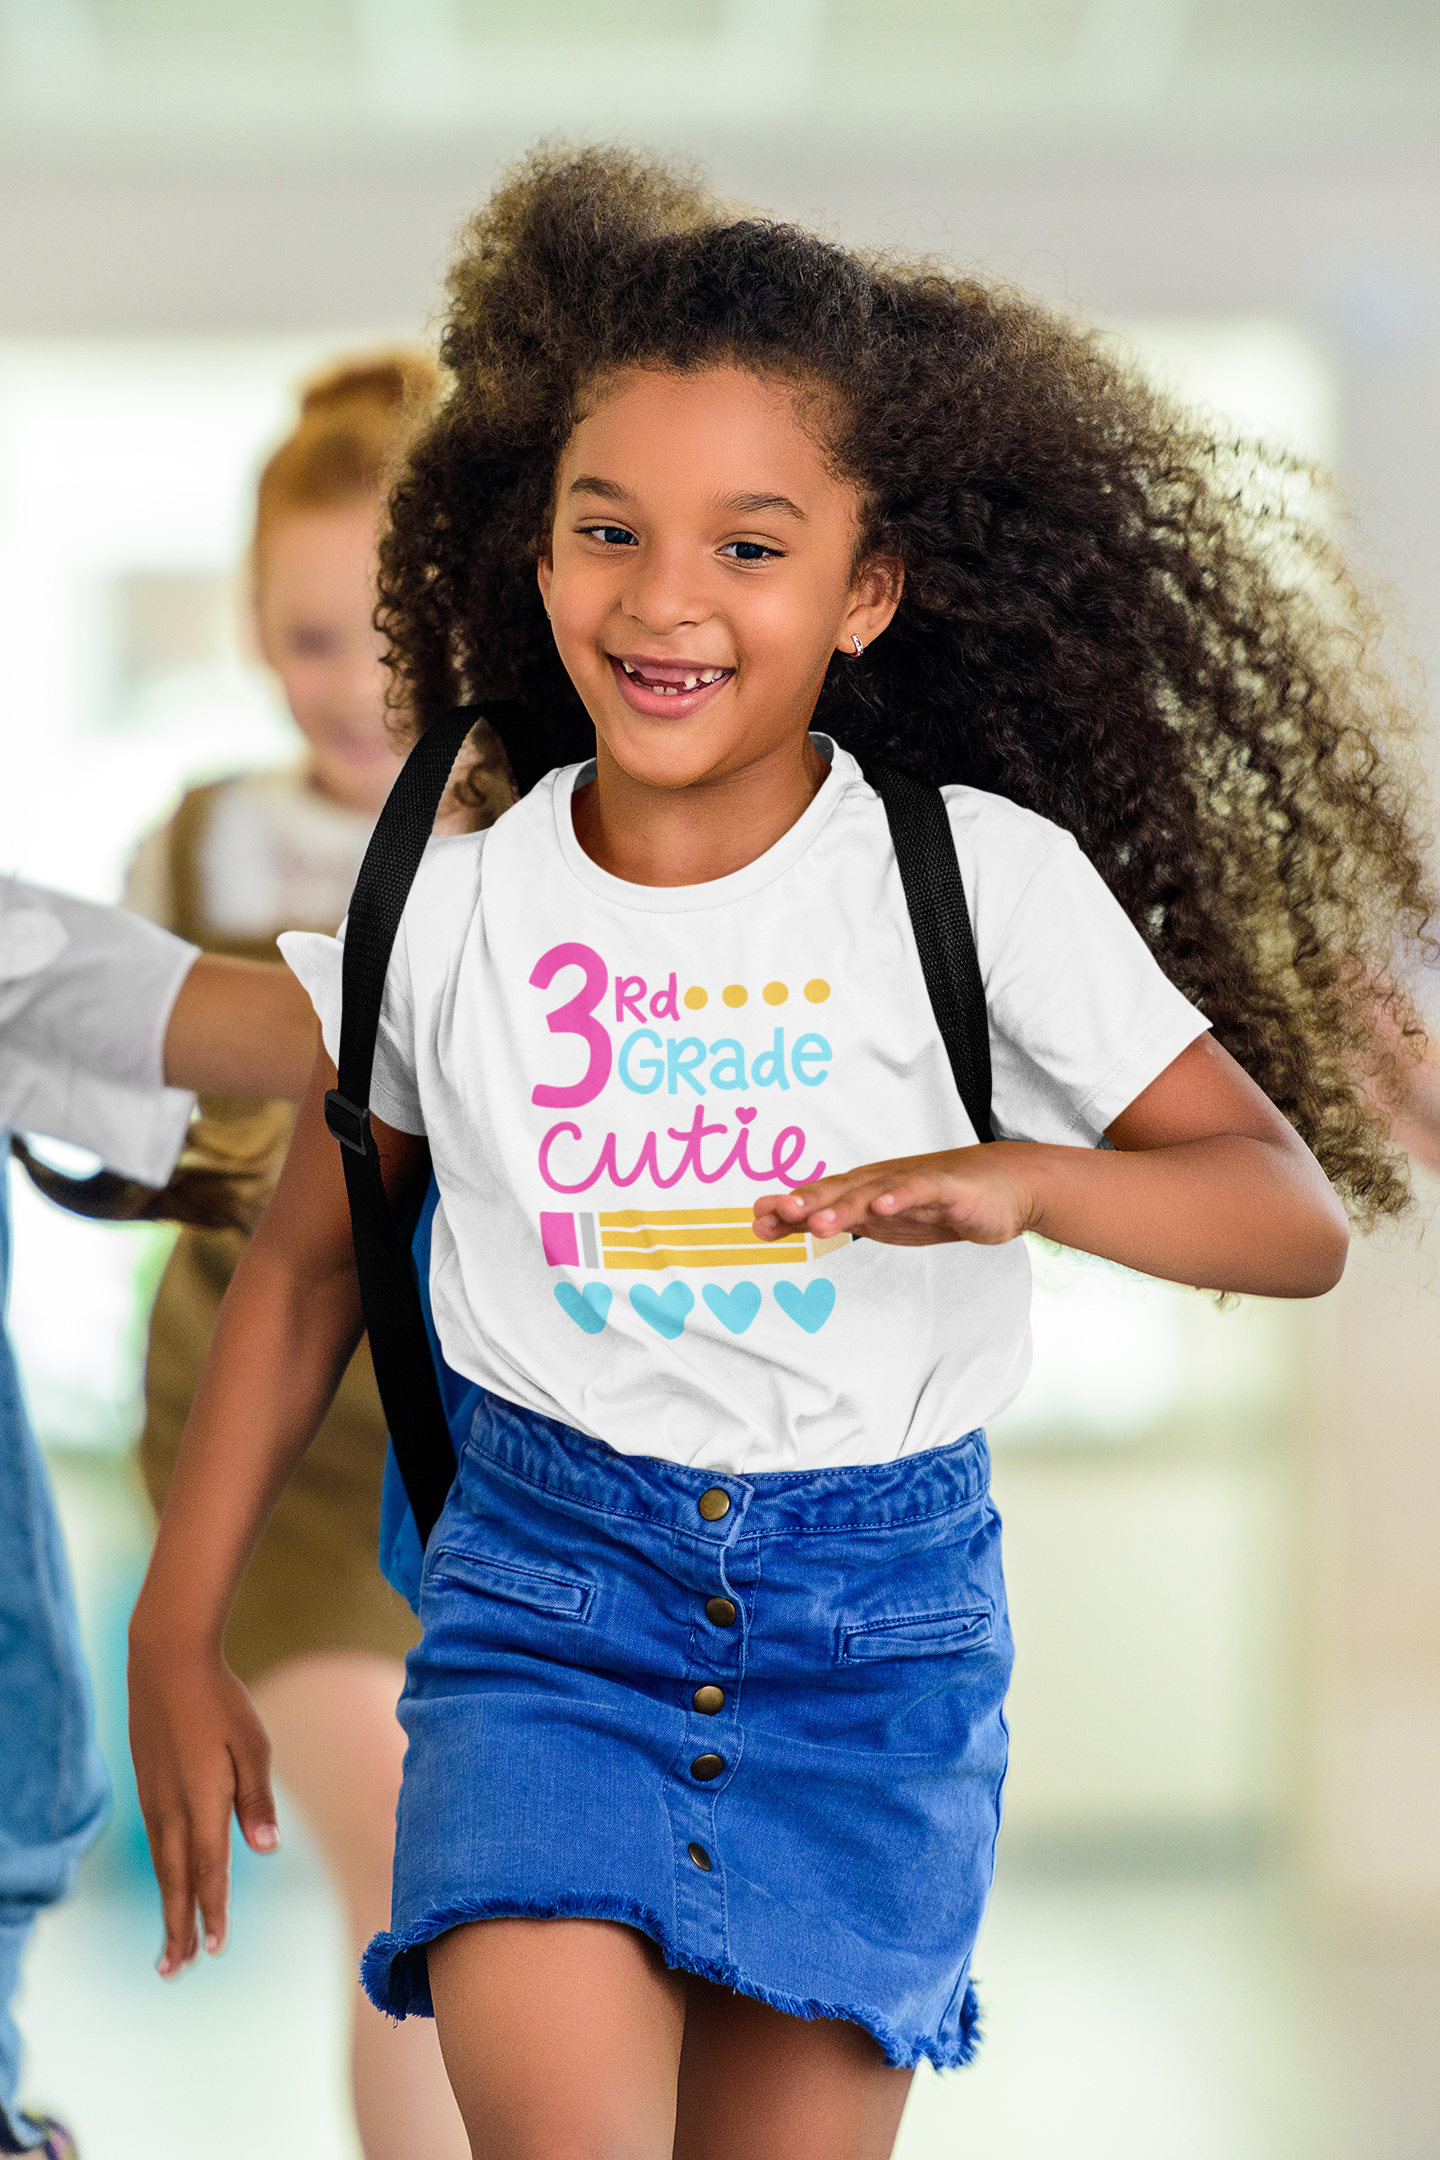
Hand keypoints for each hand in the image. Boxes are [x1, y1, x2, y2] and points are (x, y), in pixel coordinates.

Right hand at [128, 1627, 279, 1976]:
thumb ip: (256, 1798)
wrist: (166, 1663)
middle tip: (177, 1970)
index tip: (215, 1948)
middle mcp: (172, 1809)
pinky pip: (156, 1843)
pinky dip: (163, 1874)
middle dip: (179, 1927)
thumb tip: (264, 1847)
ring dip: (169, 1907)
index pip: (208, 1870)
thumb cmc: (219, 1701)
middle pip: (176, 1881)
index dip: (212, 1911)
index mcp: (202, 1802)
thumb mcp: (250, 1744)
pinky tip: (171, 1885)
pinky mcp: (148, 1787)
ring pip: (162, 1867)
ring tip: (171, 1945)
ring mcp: (155, 1799)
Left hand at [753, 1145, 1039, 1247]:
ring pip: (873, 1193)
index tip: (757, 1221)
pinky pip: (918, 1192)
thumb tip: (780, 1223)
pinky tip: (882, 1207)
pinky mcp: (945, 1189)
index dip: (789, 1209)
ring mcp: (912, 1183)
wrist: (1004, 1186)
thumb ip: (832, 1219)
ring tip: (817, 1222)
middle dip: (807, 1201)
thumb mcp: (879, 1219)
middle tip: (777, 1213)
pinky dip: (899, 1197)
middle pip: (839, 1191)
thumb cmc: (936, 1202)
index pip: (820, 1197)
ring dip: (844, 1205)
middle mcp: (882, 1181)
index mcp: (864, 1189)